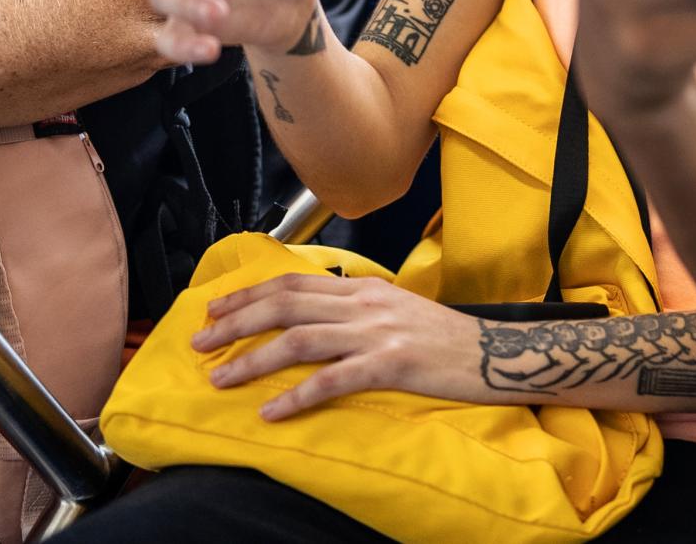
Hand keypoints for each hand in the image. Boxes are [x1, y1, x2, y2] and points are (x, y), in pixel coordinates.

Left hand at [192, 272, 482, 418]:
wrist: (495, 353)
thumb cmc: (445, 338)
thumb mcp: (395, 311)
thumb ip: (355, 309)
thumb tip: (312, 315)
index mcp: (363, 288)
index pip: (293, 282)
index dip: (249, 294)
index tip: (214, 309)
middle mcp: (365, 303)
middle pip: (286, 304)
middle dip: (236, 322)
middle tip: (200, 343)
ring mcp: (378, 332)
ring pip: (300, 338)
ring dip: (253, 360)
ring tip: (220, 379)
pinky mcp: (392, 364)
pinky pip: (334, 379)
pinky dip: (297, 396)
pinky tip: (272, 413)